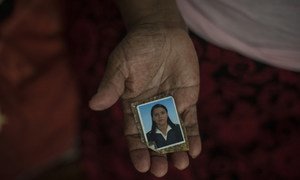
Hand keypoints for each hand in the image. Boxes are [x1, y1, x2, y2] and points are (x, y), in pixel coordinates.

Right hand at [89, 24, 200, 176]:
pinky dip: (193, 135)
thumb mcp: (120, 65)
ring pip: (174, 133)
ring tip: (180, 163)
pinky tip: (195, 149)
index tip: (143, 165)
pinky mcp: (187, 98)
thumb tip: (94, 105)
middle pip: (155, 138)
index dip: (138, 150)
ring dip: (177, 149)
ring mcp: (171, 105)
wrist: (162, 32)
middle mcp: (151, 109)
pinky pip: (190, 120)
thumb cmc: (137, 47)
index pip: (134, 133)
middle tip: (162, 169)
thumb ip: (110, 86)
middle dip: (158, 154)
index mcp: (132, 106)